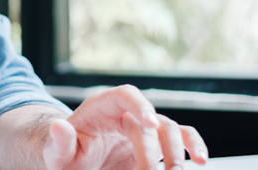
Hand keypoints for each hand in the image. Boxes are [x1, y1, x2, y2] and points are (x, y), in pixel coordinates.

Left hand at [44, 85, 207, 169]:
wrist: (76, 163)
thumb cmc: (65, 155)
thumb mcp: (56, 153)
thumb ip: (59, 142)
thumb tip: (58, 126)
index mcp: (101, 109)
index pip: (125, 95)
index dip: (140, 105)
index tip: (151, 125)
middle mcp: (126, 114)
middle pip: (150, 123)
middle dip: (154, 151)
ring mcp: (143, 128)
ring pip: (170, 129)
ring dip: (176, 152)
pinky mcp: (155, 144)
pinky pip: (181, 138)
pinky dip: (193, 146)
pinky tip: (200, 161)